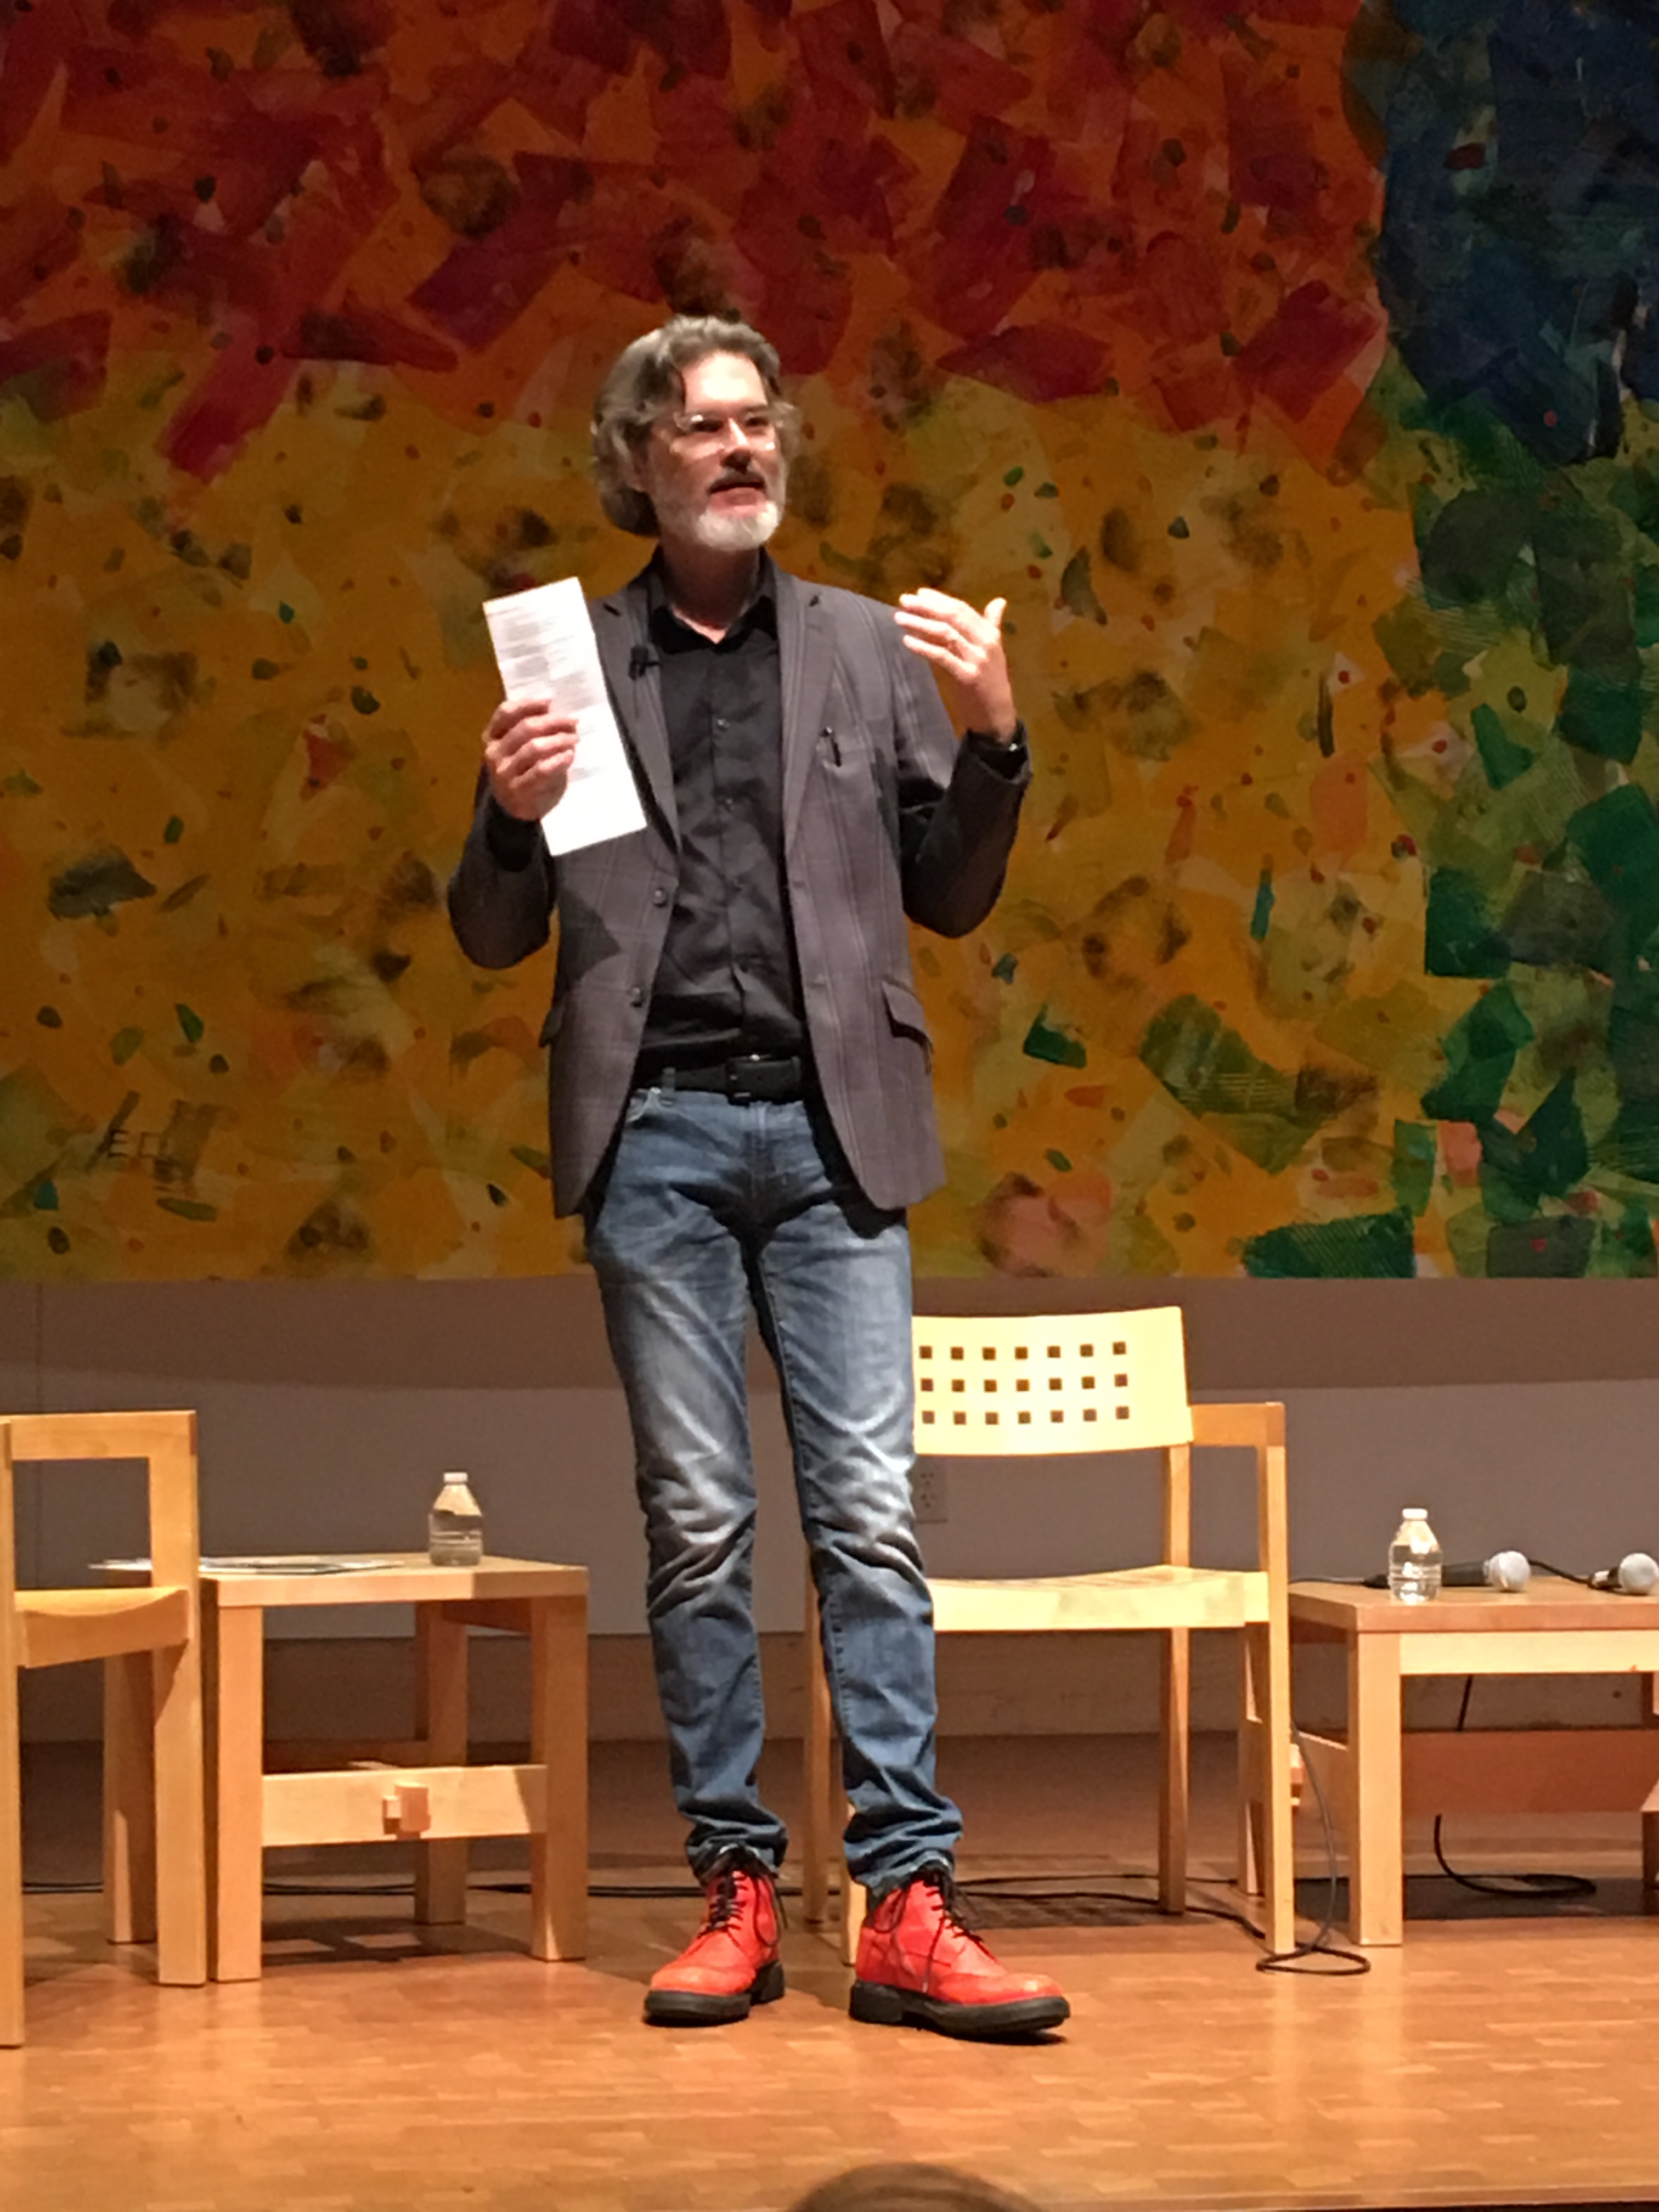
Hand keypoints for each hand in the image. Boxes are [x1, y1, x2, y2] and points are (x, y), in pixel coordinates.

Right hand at [483, 697, 578, 819]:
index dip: (528, 703)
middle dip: (553, 722)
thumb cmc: (522, 771)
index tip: (550, 701)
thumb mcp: (520, 748)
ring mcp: (504, 773)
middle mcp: (494, 753)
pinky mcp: (519, 790)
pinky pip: (541, 770)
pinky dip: (558, 760)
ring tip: (574, 739)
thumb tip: (553, 710)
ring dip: (559, 740)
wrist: (514, 809)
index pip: (505, 713)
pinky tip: (569, 756)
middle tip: (572, 721)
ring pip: (534, 748)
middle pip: (525, 728)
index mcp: (492, 737)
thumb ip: (531, 729)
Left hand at [894, 589, 1016, 740]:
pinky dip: (923, 647)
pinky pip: (942, 657)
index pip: (962, 609)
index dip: (940, 600)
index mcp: (990, 634)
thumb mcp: (994, 650)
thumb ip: (991, 625)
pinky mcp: (967, 677)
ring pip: (946, 634)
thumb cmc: (991, 682)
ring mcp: (976, 659)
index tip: (919, 593)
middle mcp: (985, 643)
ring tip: (899, 618)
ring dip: (920, 623)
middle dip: (926, 607)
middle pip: (953, 617)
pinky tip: (907, 641)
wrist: (997, 715)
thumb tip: (999, 601)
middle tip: (903, 600)